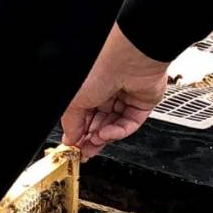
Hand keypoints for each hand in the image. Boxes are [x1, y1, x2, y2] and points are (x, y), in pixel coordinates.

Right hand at [61, 23, 170, 159]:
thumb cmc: (99, 70)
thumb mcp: (74, 101)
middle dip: (92, 139)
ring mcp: (126, 98)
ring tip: (96, 141)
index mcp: (90, 89)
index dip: (79, 132)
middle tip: (85, 151)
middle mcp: (108, 92)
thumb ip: (71, 123)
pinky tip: (109, 133)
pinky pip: (130, 123)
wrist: (127, 60)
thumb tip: (70, 139)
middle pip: (100, 123)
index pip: (84, 116)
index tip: (74, 146)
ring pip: (115, 125)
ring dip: (105, 136)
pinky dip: (119, 132)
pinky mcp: (142, 104)